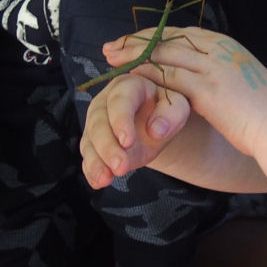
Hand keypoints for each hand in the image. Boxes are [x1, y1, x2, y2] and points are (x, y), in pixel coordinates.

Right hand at [80, 70, 192, 187]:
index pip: (121, 101)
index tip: (127, 141)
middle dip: (108, 147)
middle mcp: (106, 101)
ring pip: (90, 140)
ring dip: (96, 161)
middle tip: (120, 166)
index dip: (121, 121)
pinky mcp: (94, 142)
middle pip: (99, 122)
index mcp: (129, 85)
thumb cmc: (167, 108)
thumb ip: (172, 113)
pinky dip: (92, 169)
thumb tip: (156, 130)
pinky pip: (89, 155)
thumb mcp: (178, 106)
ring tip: (105, 179)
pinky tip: (98, 181)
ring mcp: (97, 122)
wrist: (157, 120)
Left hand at [114, 24, 266, 156]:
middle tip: (111, 45)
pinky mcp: (208, 89)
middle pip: (168, 37)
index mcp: (228, 46)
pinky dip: (144, 73)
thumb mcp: (244, 84)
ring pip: (163, 53)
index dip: (154, 35)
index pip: (182, 33)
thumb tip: (208, 80)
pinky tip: (126, 76)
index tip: (132, 40)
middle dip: (137, 40)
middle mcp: (220, 50)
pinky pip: (168, 76)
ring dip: (133, 54)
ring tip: (110, 58)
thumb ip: (224, 75)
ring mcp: (214, 67)